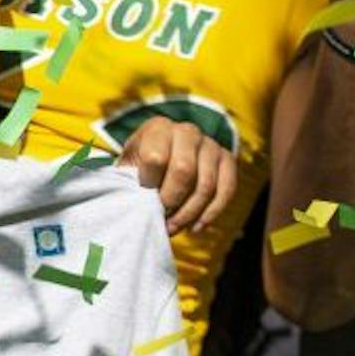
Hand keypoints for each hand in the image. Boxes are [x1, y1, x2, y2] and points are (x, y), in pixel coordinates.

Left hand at [119, 119, 239, 235]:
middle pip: (184, 170)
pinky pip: (226, 190)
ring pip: (206, 185)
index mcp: (158, 128)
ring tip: (173, 227)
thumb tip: (136, 206)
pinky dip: (211, 213)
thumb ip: (129, 181)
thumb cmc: (140, 169)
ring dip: (189, 213)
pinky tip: (195, 227)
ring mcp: (210, 145)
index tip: (141, 200)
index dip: (149, 185)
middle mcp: (187, 131)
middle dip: (171, 200)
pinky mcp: (227, 160)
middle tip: (160, 217)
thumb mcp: (127, 169)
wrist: (161, 163)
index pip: (156, 157)